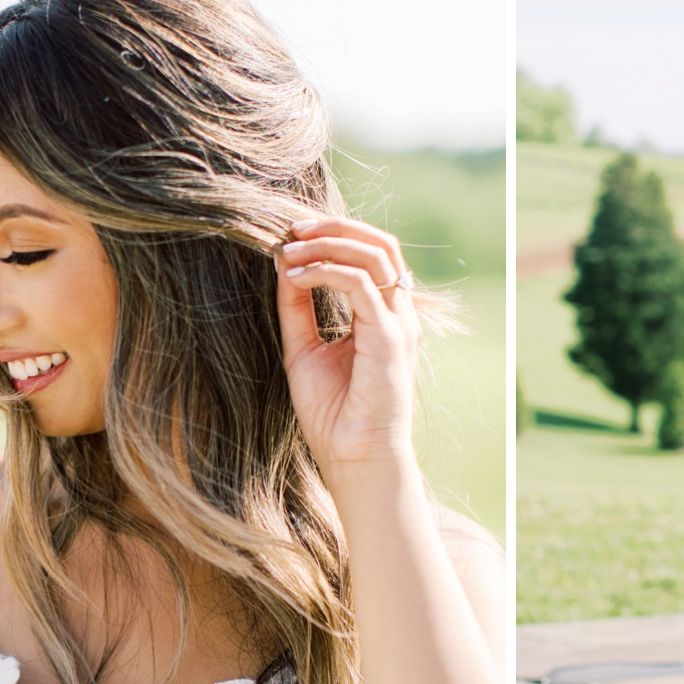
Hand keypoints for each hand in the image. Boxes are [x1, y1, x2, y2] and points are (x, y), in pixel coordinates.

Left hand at [274, 216, 421, 483]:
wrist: (353, 457)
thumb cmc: (333, 414)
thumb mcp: (304, 348)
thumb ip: (297, 307)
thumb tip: (284, 262)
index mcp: (384, 315)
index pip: (370, 254)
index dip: (332, 234)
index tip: (290, 236)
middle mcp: (399, 314)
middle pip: (380, 243)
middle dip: (335, 226)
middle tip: (292, 229)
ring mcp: (399, 323)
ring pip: (374, 254)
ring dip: (328, 243)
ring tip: (289, 250)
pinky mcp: (390, 336)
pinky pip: (360, 283)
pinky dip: (325, 271)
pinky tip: (296, 277)